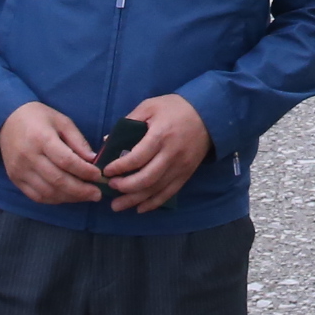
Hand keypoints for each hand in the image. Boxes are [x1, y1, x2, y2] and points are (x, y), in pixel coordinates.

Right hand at [0, 101, 102, 206]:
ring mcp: (20, 170)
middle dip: (81, 190)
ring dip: (69, 197)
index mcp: (41, 139)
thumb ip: (77, 141)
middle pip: (58, 180)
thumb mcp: (62, 121)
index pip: (66, 161)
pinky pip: (36, 196)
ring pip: (48, 192)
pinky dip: (54, 199)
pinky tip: (67, 196)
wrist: (7, 120)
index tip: (99, 176)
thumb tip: (93, 160)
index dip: (85, 171)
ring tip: (85, 196)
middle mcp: (28, 157)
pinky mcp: (15, 179)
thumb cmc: (38, 118)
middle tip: (97, 194)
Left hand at [103, 93, 211, 213]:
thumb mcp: (150, 106)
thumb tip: (108, 141)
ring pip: (156, 189)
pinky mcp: (186, 174)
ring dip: (135, 200)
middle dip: (125, 186)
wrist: (208, 114)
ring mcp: (181, 166)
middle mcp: (171, 154)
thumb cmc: (175, 108)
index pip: (137, 157)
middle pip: (147, 178)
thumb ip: (129, 122)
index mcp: (161, 135)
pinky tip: (140, 208)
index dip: (120, 167)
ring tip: (117, 206)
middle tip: (110, 187)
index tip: (106, 171)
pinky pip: (169, 193)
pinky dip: (154, 203)